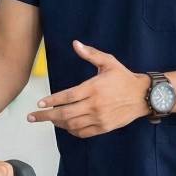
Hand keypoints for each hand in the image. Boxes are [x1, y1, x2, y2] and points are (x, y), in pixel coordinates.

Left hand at [27, 40, 149, 136]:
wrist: (144, 96)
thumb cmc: (124, 78)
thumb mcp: (109, 62)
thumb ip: (90, 54)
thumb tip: (75, 43)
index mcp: (93, 88)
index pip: (68, 96)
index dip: (52, 101)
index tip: (40, 103)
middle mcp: (95, 105)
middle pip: (65, 113)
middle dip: (46, 116)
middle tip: (32, 117)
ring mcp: (99, 118)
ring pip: (72, 124)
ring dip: (57, 123)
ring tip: (47, 119)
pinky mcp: (104, 127)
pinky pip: (83, 132)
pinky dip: (71, 130)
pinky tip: (64, 126)